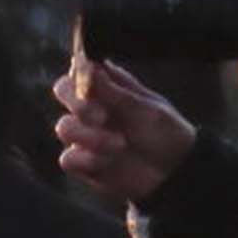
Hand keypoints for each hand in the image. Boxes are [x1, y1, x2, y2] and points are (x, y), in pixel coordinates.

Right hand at [52, 55, 197, 203]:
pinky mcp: (83, 162)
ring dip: (91, 136)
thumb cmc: (165, 133)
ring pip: (64, 127)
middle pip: (63, 91)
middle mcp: (92, 107)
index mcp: (108, 87)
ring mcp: (85, 134)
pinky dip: (88, 159)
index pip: (80, 69)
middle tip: (103, 116)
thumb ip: (116, 91)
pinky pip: (68, 158)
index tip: (91, 79)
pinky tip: (109, 160)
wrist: (175, 172)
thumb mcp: (147, 109)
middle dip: (79, 103)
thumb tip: (89, 65)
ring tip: (120, 144)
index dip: (80, 72)